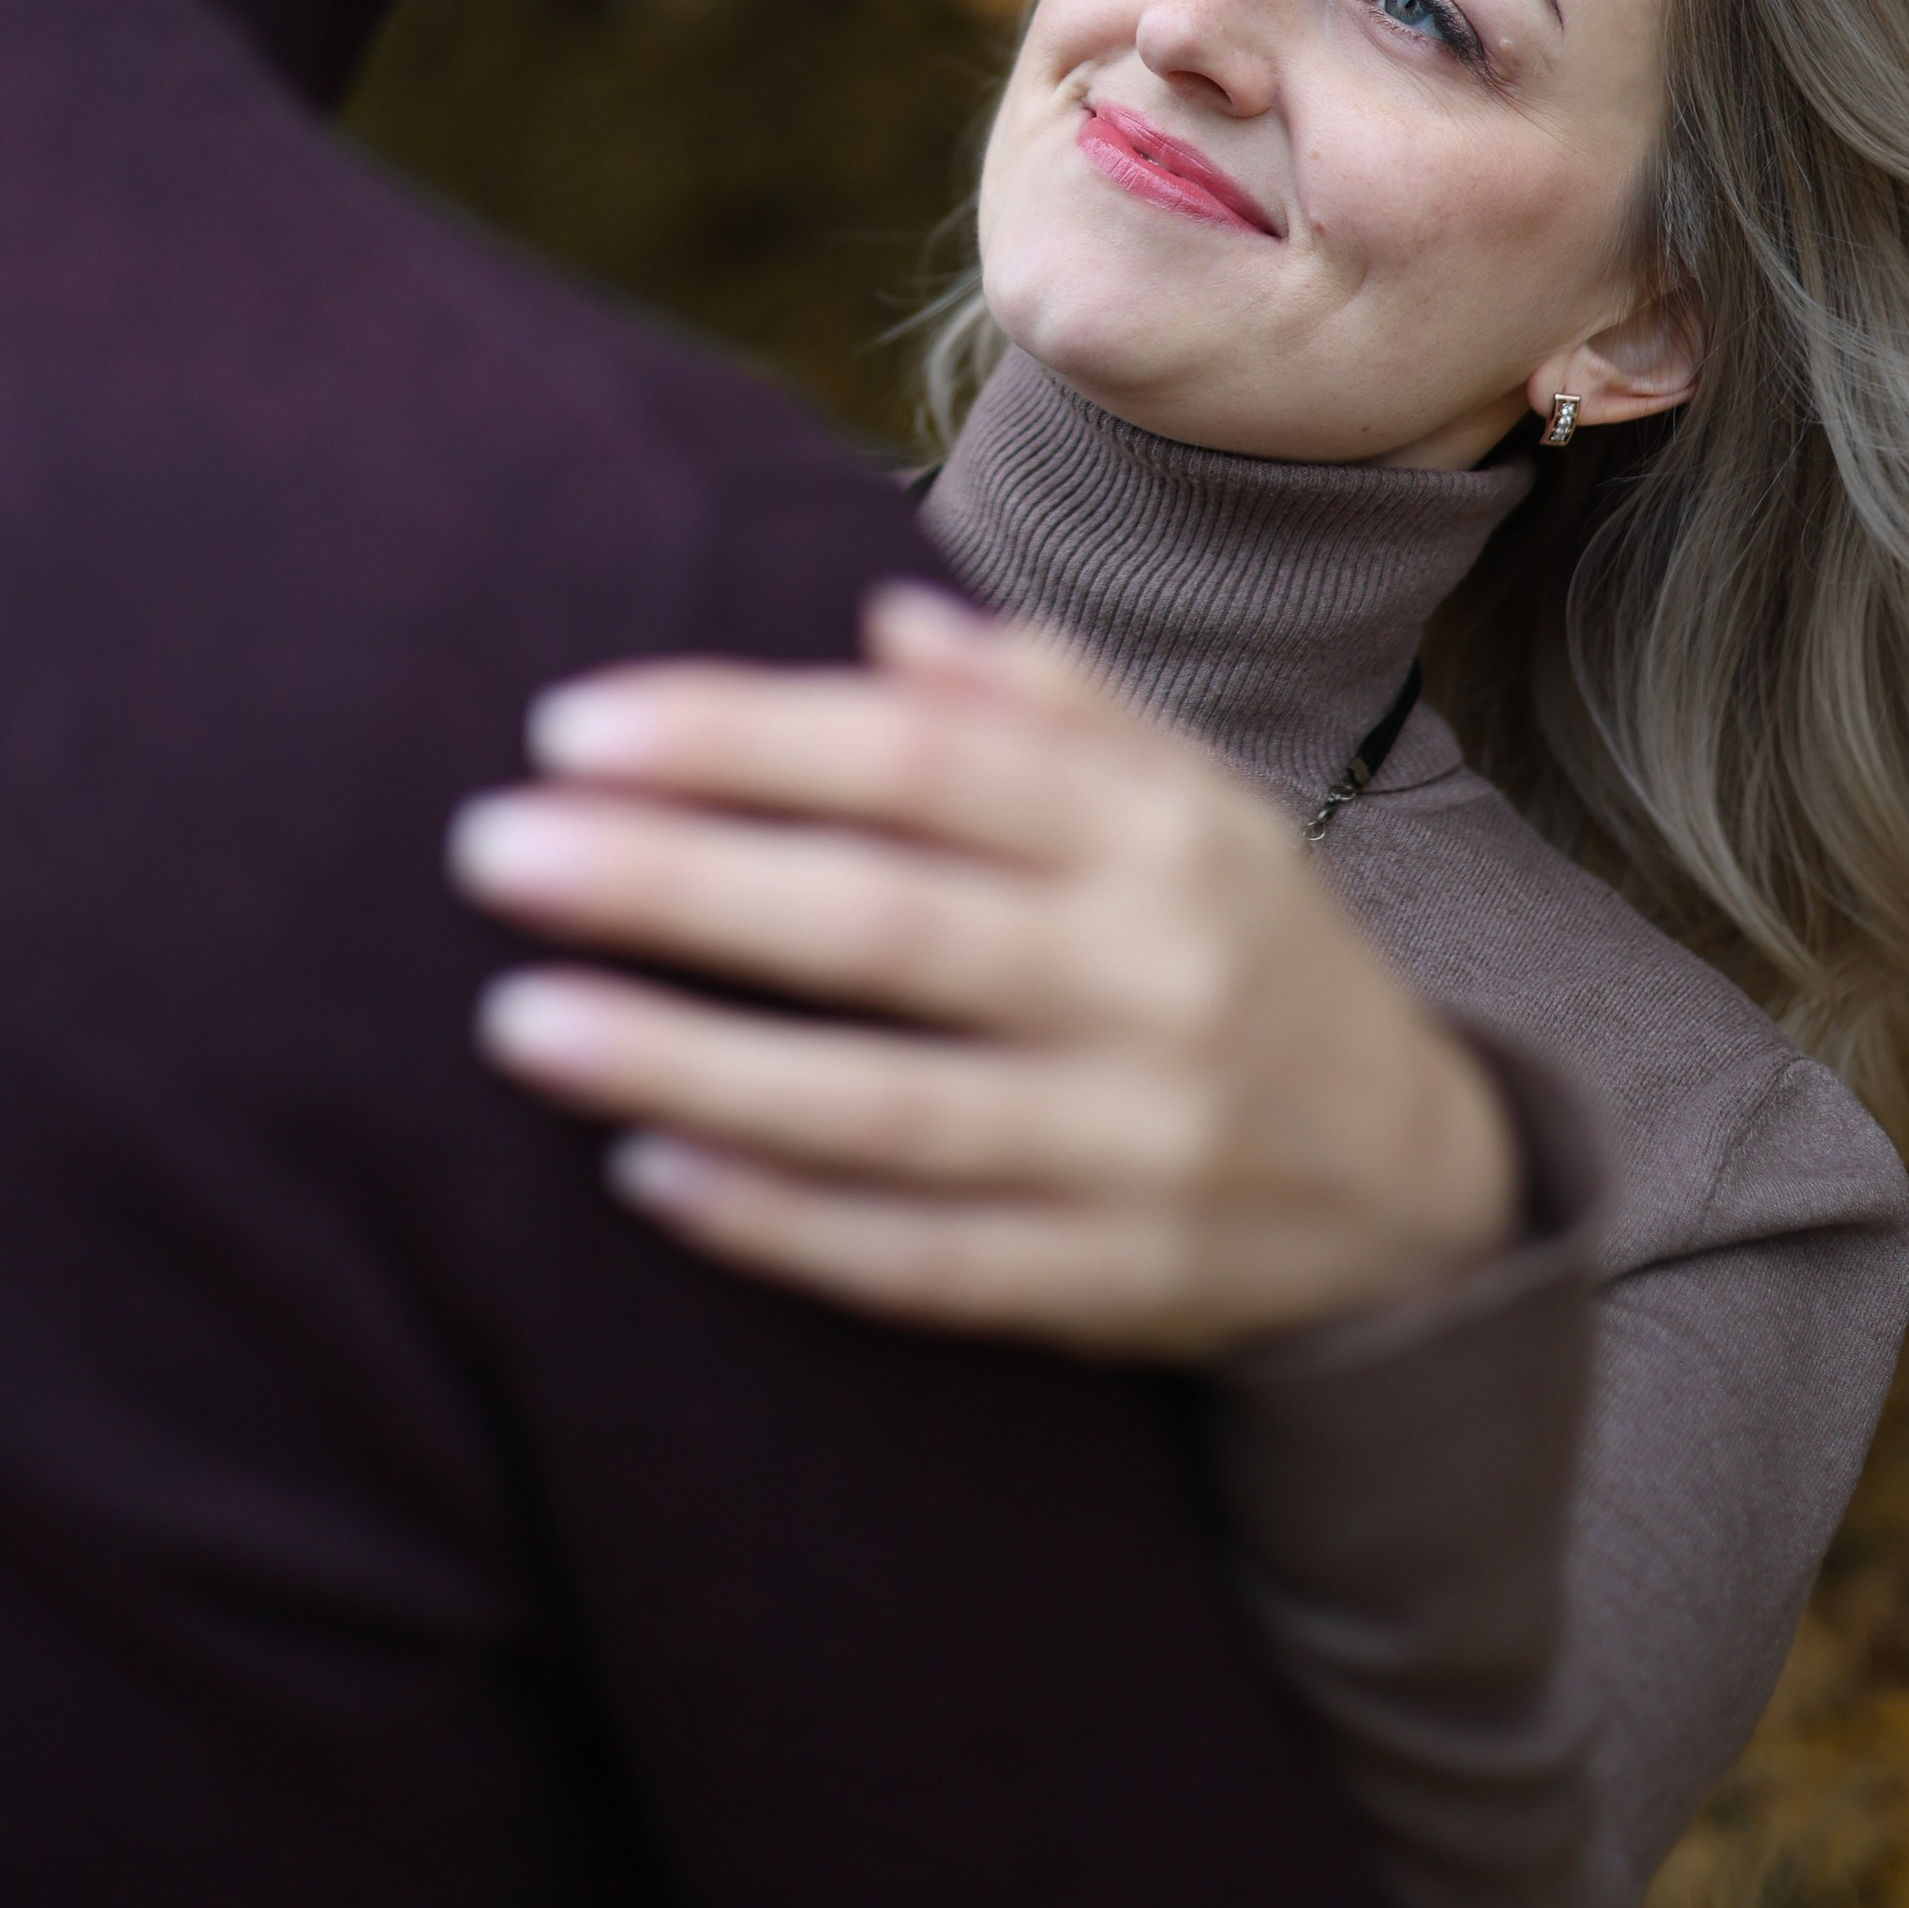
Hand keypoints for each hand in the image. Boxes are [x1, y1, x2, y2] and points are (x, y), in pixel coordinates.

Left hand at [445, 583, 1519, 1357]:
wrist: (1416, 1190)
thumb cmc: (1242, 949)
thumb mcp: (1189, 799)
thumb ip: (1045, 705)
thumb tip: (882, 622)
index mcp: (1156, 832)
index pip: (919, 759)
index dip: (741, 736)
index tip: (570, 727)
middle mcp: (1152, 977)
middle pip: (884, 921)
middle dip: (675, 882)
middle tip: (491, 850)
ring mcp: (1138, 1143)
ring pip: (885, 1106)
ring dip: (691, 1061)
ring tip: (517, 1020)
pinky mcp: (1114, 1285)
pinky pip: (923, 1263)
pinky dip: (780, 1225)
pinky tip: (644, 1176)